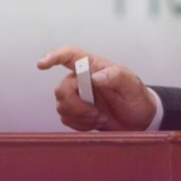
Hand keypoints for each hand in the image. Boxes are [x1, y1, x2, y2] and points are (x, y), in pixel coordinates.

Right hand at [37, 46, 156, 131]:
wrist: (139, 119)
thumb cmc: (136, 97)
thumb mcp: (132, 85)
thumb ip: (115, 76)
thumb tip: (95, 77)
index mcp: (94, 66)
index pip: (69, 56)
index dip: (54, 57)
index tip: (42, 64)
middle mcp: (82, 79)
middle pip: (62, 89)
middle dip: (76, 106)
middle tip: (97, 114)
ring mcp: (78, 96)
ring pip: (62, 106)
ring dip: (81, 117)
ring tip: (101, 118)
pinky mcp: (76, 112)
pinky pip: (66, 119)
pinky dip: (80, 124)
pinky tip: (95, 123)